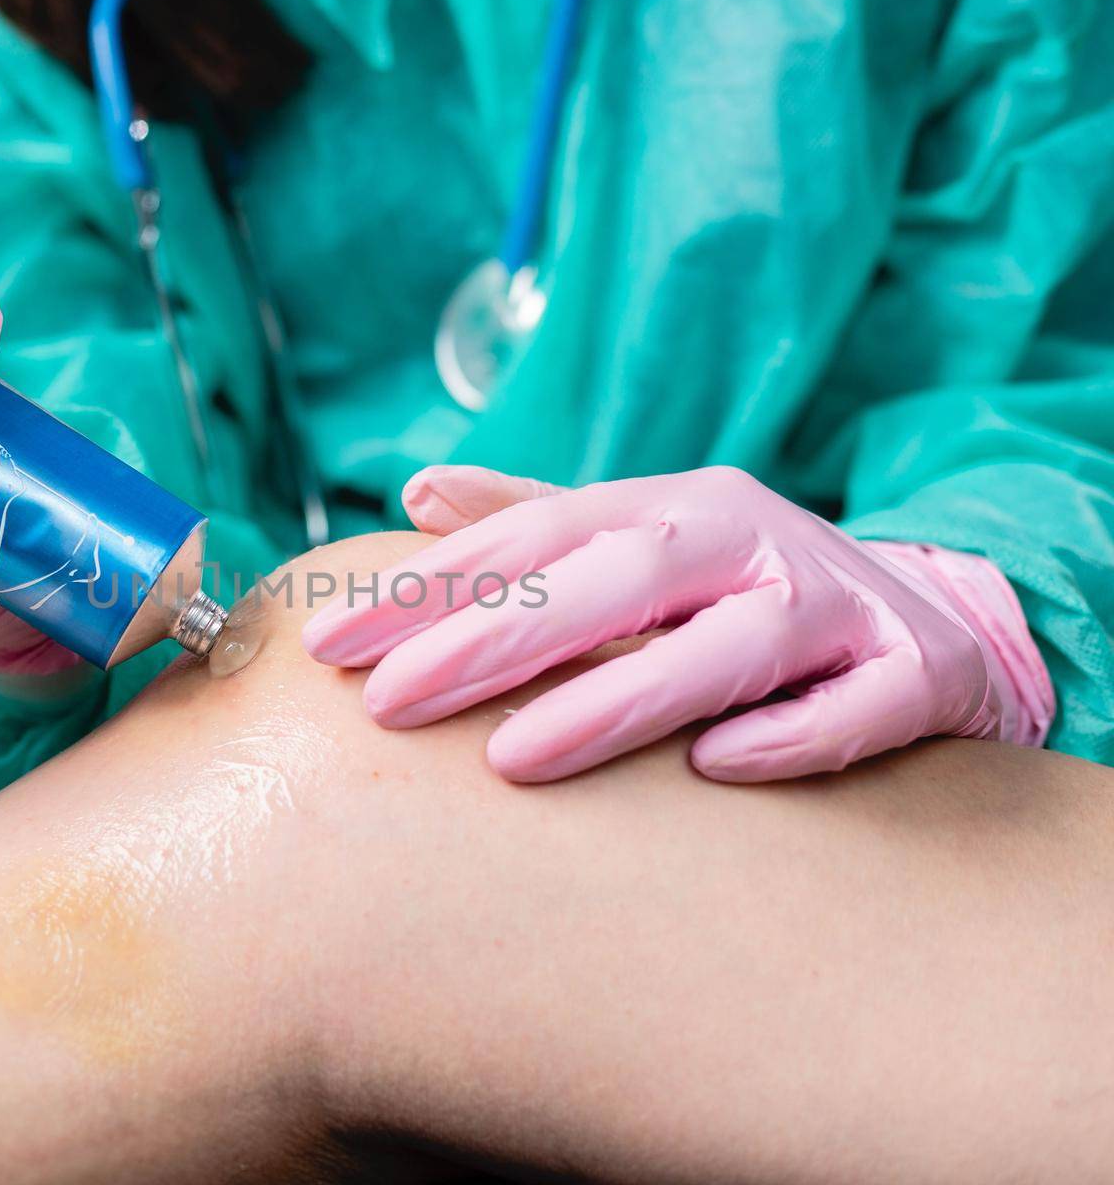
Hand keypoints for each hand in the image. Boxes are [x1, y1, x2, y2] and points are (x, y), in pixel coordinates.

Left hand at [303, 464, 1048, 781]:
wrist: (930, 616)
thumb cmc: (741, 586)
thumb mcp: (641, 537)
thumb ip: (534, 520)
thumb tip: (417, 489)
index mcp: (666, 505)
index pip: (531, 539)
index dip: (430, 588)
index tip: (331, 644)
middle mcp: (743, 538)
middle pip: (613, 578)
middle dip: (494, 638)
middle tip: (388, 702)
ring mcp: (833, 602)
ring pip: (725, 646)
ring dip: (619, 697)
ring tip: (513, 758)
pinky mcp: (912, 669)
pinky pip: (855, 706)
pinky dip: (789, 734)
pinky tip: (712, 770)